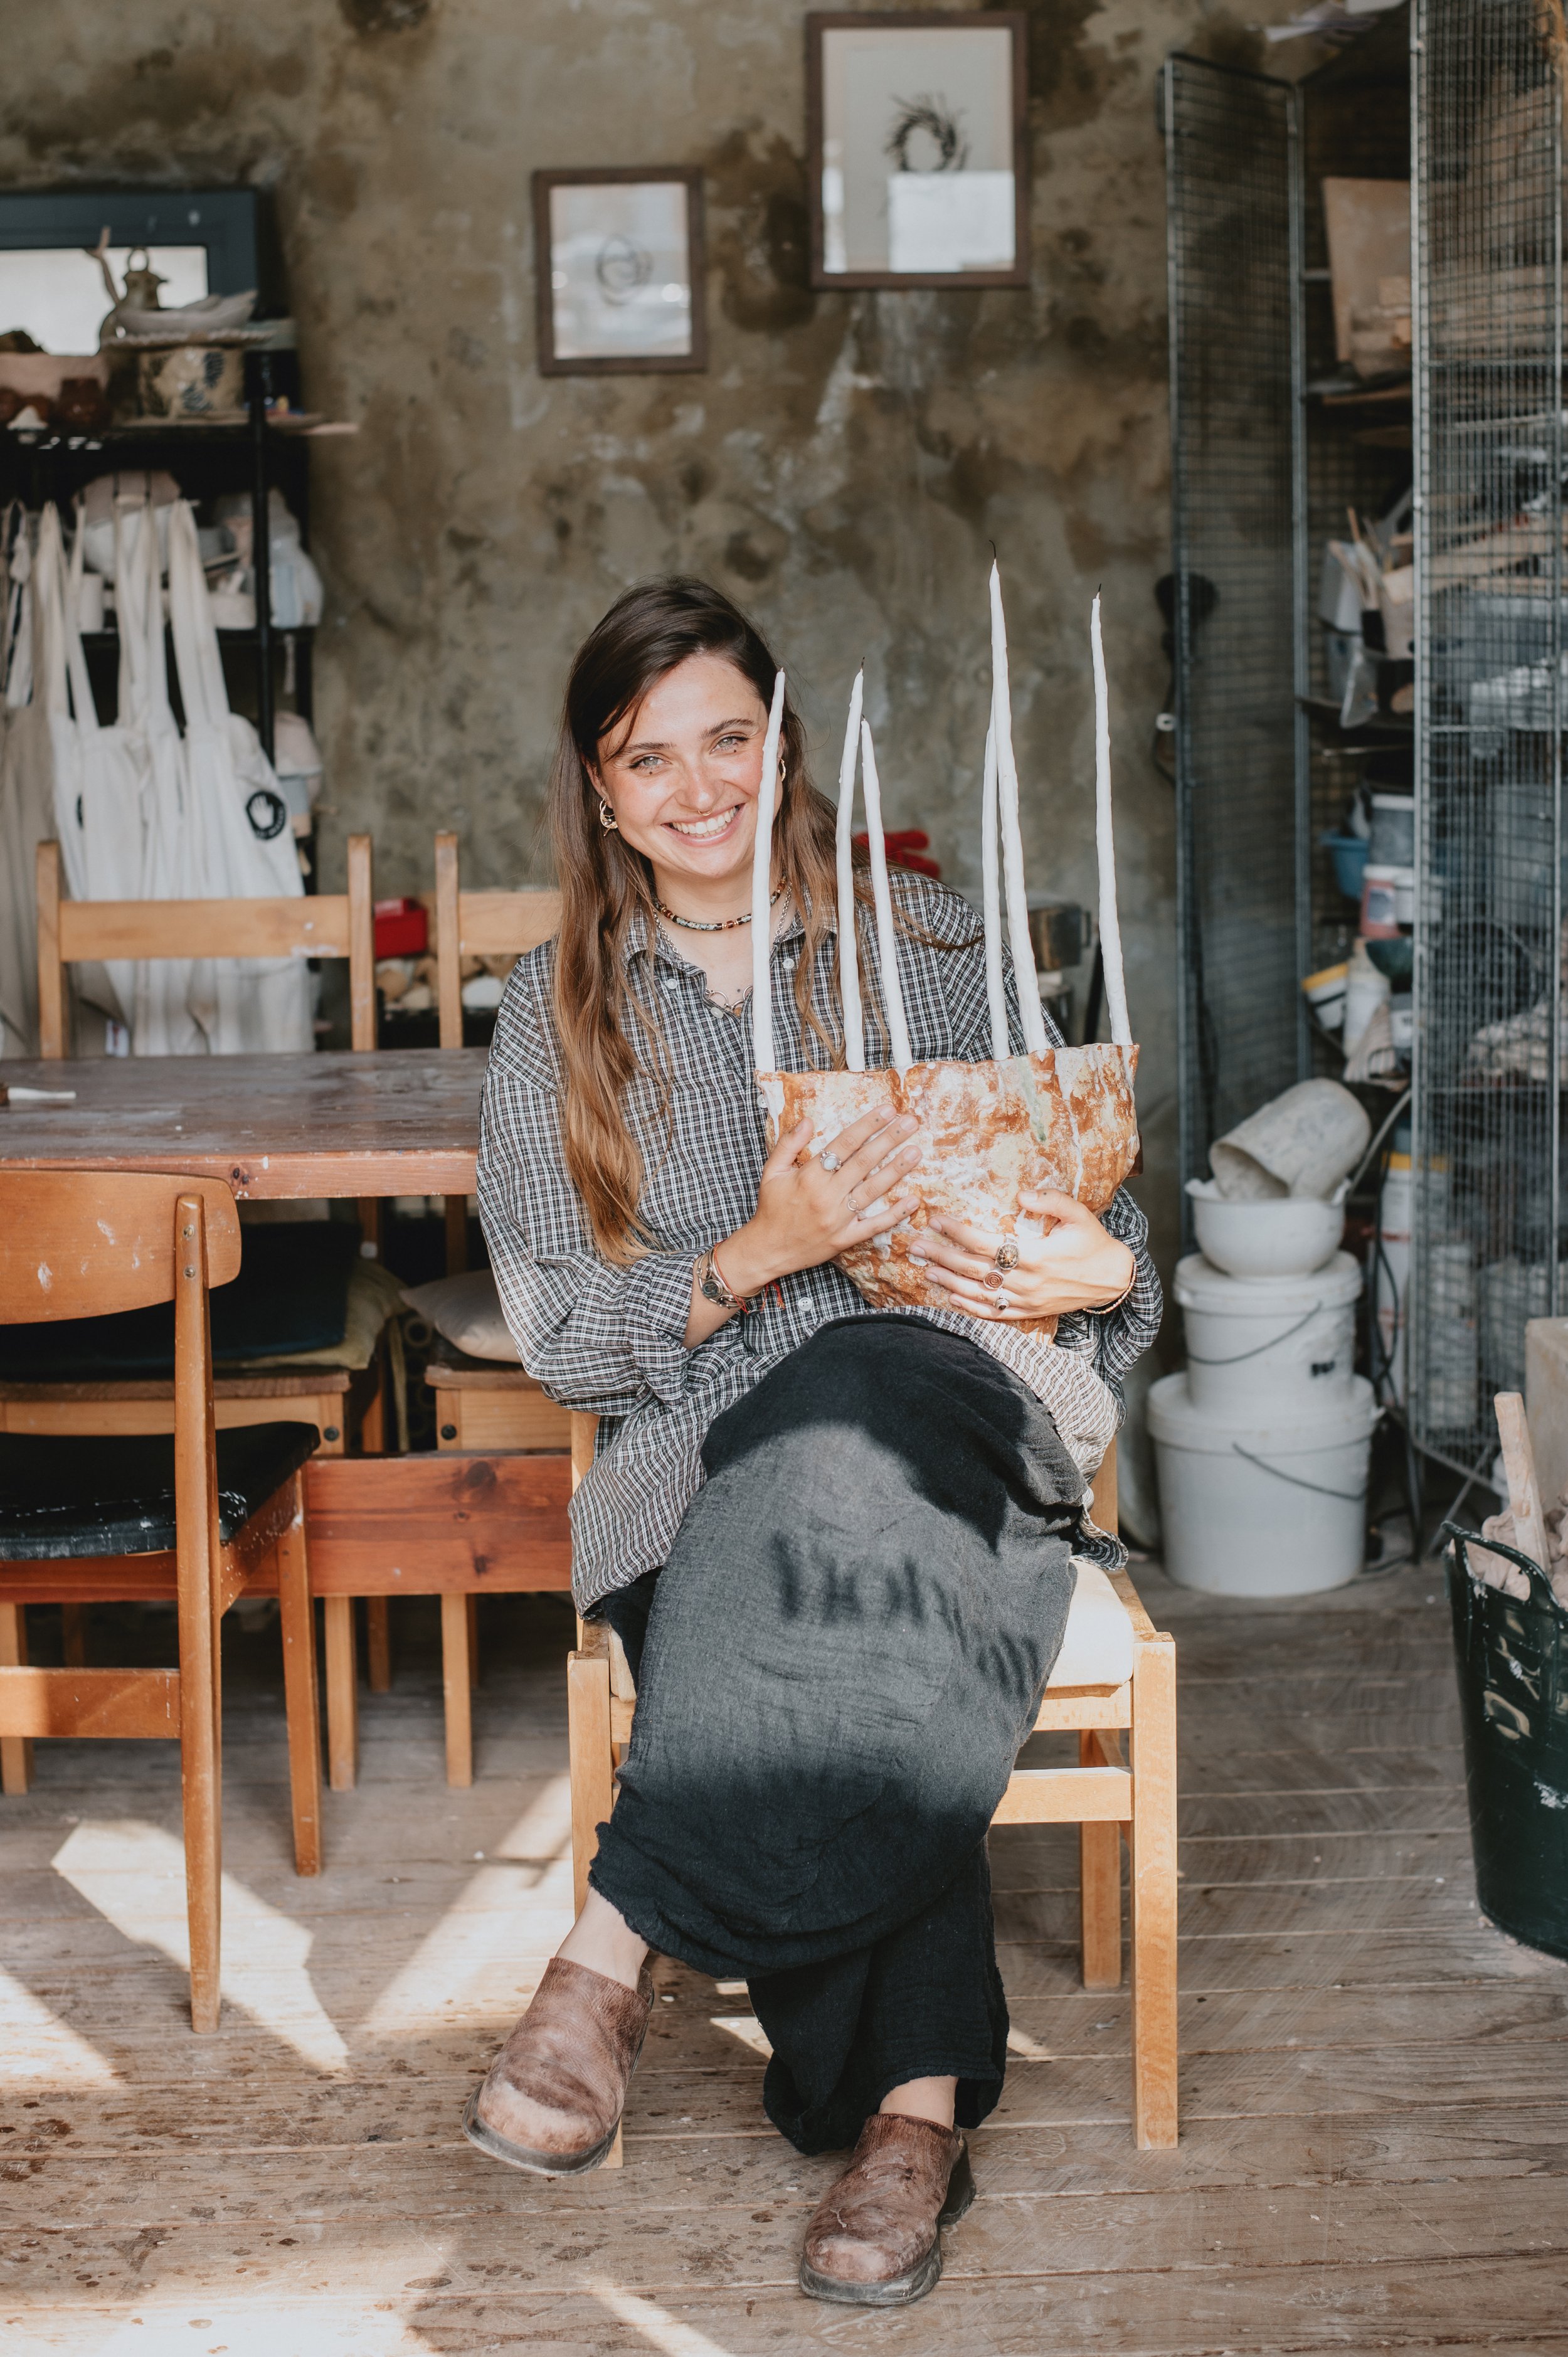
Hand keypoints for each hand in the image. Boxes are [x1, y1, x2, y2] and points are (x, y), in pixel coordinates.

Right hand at [724, 1108, 922, 1292]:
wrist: (766, 1250)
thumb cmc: (770, 1208)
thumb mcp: (771, 1171)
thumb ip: (789, 1144)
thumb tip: (808, 1120)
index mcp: (809, 1176)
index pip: (844, 1144)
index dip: (867, 1125)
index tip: (887, 1110)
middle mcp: (826, 1195)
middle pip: (864, 1162)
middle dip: (889, 1140)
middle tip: (911, 1123)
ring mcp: (838, 1219)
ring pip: (873, 1190)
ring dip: (897, 1170)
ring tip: (916, 1152)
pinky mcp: (844, 1239)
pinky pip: (874, 1226)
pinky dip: (895, 1215)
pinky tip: (913, 1201)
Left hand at [918, 1189, 1134, 1322]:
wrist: (1113, 1279)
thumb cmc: (1093, 1242)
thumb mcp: (1080, 1214)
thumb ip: (1051, 1201)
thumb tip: (1021, 1193)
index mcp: (1036, 1256)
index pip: (985, 1242)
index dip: (957, 1231)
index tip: (935, 1219)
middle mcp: (1026, 1281)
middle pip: (973, 1268)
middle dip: (941, 1256)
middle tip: (914, 1245)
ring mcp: (1026, 1300)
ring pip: (978, 1293)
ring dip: (948, 1282)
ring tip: (924, 1270)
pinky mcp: (1028, 1312)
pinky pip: (994, 1313)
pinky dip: (970, 1308)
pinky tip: (950, 1298)